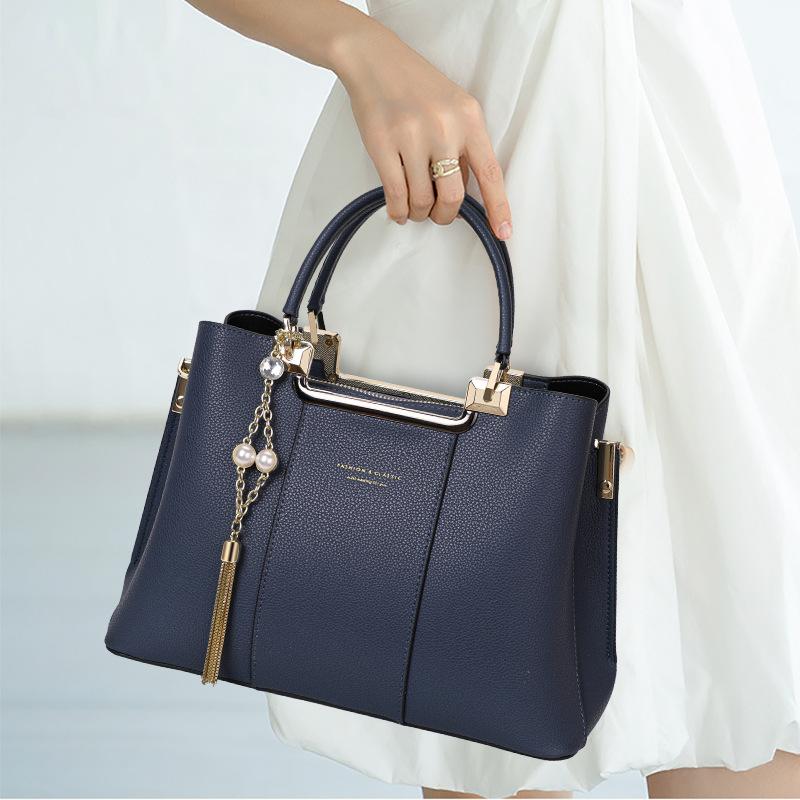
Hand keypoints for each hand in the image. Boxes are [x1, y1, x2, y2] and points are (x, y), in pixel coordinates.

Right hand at [332, 26, 511, 239]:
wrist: (375, 60)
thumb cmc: (417, 86)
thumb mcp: (454, 108)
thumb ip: (464, 147)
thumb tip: (464, 194)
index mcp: (469, 119)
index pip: (491, 172)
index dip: (498, 207)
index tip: (503, 232)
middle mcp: (444, 128)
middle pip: (453, 196)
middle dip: (445, 215)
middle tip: (437, 214)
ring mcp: (413, 137)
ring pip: (422, 199)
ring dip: (418, 213)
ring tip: (414, 208)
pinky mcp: (383, 146)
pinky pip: (396, 195)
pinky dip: (398, 211)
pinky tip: (398, 211)